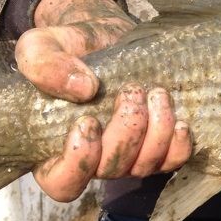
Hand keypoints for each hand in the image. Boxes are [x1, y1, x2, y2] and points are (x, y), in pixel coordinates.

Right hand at [15, 0, 191, 200]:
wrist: (106, 38)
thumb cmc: (67, 48)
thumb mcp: (41, 46)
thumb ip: (44, 65)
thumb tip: (83, 90)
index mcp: (52, 147)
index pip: (62, 183)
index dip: (78, 163)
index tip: (88, 122)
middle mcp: (93, 159)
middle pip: (110, 170)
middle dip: (126, 134)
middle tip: (131, 93)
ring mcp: (128, 156)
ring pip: (144, 167)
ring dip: (156, 133)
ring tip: (156, 95)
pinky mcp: (157, 146)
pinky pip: (172, 161)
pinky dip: (179, 145)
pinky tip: (180, 121)